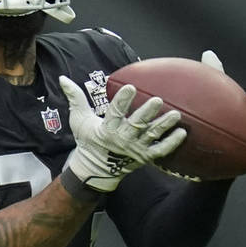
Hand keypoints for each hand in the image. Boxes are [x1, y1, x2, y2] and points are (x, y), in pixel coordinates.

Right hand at [59, 75, 185, 191]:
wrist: (96, 169)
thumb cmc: (88, 140)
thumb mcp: (79, 119)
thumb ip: (75, 98)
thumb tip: (63, 78)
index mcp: (106, 129)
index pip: (115, 113)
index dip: (122, 100)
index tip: (131, 87)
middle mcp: (122, 139)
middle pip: (136, 125)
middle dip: (147, 113)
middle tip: (158, 100)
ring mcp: (135, 149)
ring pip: (151, 136)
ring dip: (164, 126)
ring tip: (176, 115)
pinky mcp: (145, 157)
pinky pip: (160, 151)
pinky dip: (171, 144)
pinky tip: (182, 133)